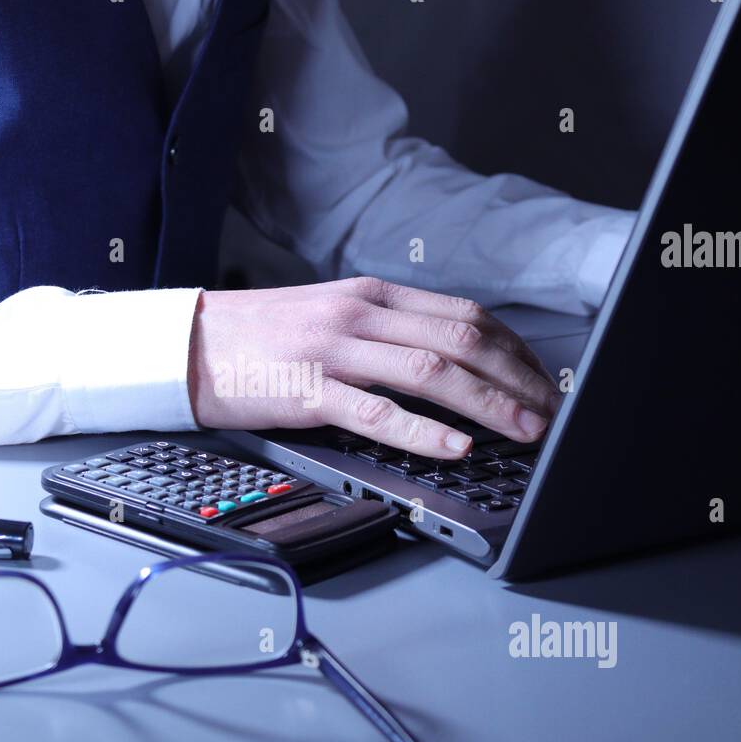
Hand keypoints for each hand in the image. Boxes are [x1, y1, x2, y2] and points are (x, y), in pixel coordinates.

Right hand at [188, 277, 560, 458]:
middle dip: (515, 378)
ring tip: (525, 431)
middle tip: (550, 411)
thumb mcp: (331, 318)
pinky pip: (377, 411)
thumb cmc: (262, 338)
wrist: (190, 344)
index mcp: (372, 295)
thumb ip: (386, 333)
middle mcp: (360, 315)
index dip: (513, 350)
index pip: (463, 315)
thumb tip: (450, 363)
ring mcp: (335, 350)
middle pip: (460, 339)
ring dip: (488, 403)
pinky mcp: (309, 389)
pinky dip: (423, 430)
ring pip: (430, 371)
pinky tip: (456, 446)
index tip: (541, 380)